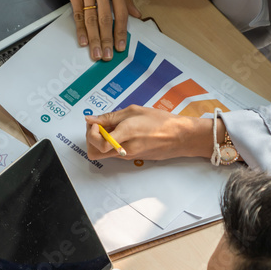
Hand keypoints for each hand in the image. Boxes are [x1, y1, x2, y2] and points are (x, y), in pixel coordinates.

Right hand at [52, 0, 140, 59]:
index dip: (121, 31)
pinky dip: (80, 29)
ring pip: (91, 19)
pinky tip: (83, 41)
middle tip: (107, 56)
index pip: (120, 12)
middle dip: (107, 40)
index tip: (121, 46)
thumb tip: (136, 14)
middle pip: (105, 19)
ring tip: (96, 53)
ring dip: (94, 39)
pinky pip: (78, 14)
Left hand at [85, 108, 213, 161]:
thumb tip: (91, 119)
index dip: (92, 132)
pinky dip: (110, 143)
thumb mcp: (134, 112)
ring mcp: (127, 156)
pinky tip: (120, 131)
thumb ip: (110, 117)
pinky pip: (113, 153)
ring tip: (111, 127)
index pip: (98, 143)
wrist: (179, 137)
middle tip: (99, 125)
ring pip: (103, 154)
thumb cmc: (160, 121)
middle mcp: (124, 149)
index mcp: (125, 134)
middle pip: (94, 153)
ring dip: (100, 141)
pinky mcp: (131, 158)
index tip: (97, 122)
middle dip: (91, 138)